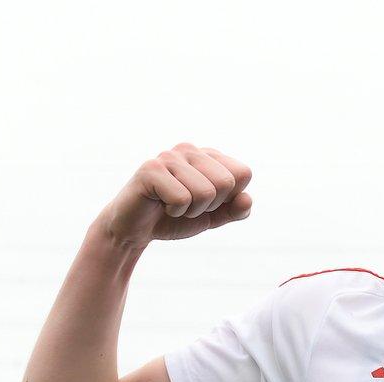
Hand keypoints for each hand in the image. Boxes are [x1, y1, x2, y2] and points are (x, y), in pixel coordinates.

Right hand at [99, 142, 252, 246]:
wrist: (136, 230)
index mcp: (209, 156)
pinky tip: (160, 205)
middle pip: (227, 182)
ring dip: (191, 210)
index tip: (207, 202)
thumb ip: (236, 210)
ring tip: (173, 205)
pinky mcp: (151, 169)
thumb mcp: (214, 217)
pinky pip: (183, 199)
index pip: (243, 173)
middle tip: (188, 205)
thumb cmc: (176, 218)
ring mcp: (169, 157)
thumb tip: (247, 199)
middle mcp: (190, 150)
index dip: (230, 198)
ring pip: (206, 193)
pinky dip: (175, 211)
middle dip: (210, 205)